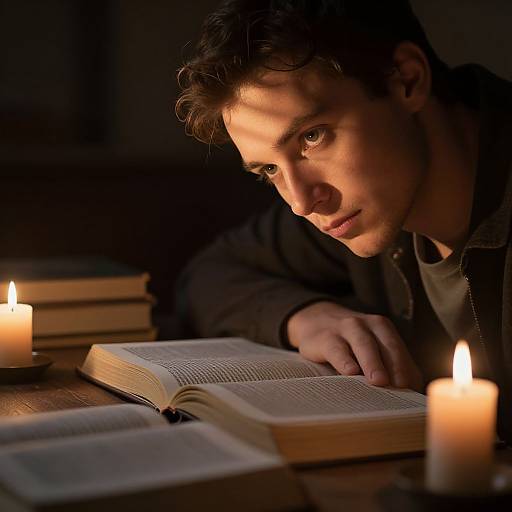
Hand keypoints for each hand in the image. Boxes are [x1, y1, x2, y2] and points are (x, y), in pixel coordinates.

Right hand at [287, 301, 422, 390]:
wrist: (314, 319)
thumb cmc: (349, 341)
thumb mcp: (370, 345)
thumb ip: (388, 364)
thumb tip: (410, 394)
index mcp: (382, 328)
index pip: (399, 350)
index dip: (408, 371)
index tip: (413, 391)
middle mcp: (367, 325)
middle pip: (386, 345)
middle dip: (395, 365)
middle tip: (401, 386)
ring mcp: (345, 329)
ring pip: (363, 344)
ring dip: (373, 362)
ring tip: (379, 381)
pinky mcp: (325, 338)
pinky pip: (337, 349)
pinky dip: (345, 361)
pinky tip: (350, 372)